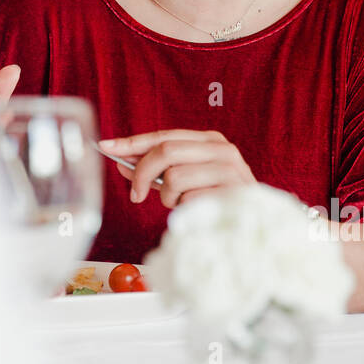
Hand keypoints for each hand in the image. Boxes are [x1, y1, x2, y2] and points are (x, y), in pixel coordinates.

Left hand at [96, 129, 255, 207]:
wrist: (257, 227)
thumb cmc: (216, 202)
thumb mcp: (184, 182)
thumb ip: (158, 171)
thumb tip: (121, 163)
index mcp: (210, 141)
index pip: (164, 136)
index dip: (132, 142)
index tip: (106, 146)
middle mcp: (222, 149)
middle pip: (166, 150)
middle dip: (142, 173)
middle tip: (135, 195)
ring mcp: (230, 170)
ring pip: (175, 176)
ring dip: (168, 197)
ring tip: (180, 204)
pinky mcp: (232, 192)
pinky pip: (189, 199)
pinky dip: (185, 209)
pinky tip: (198, 211)